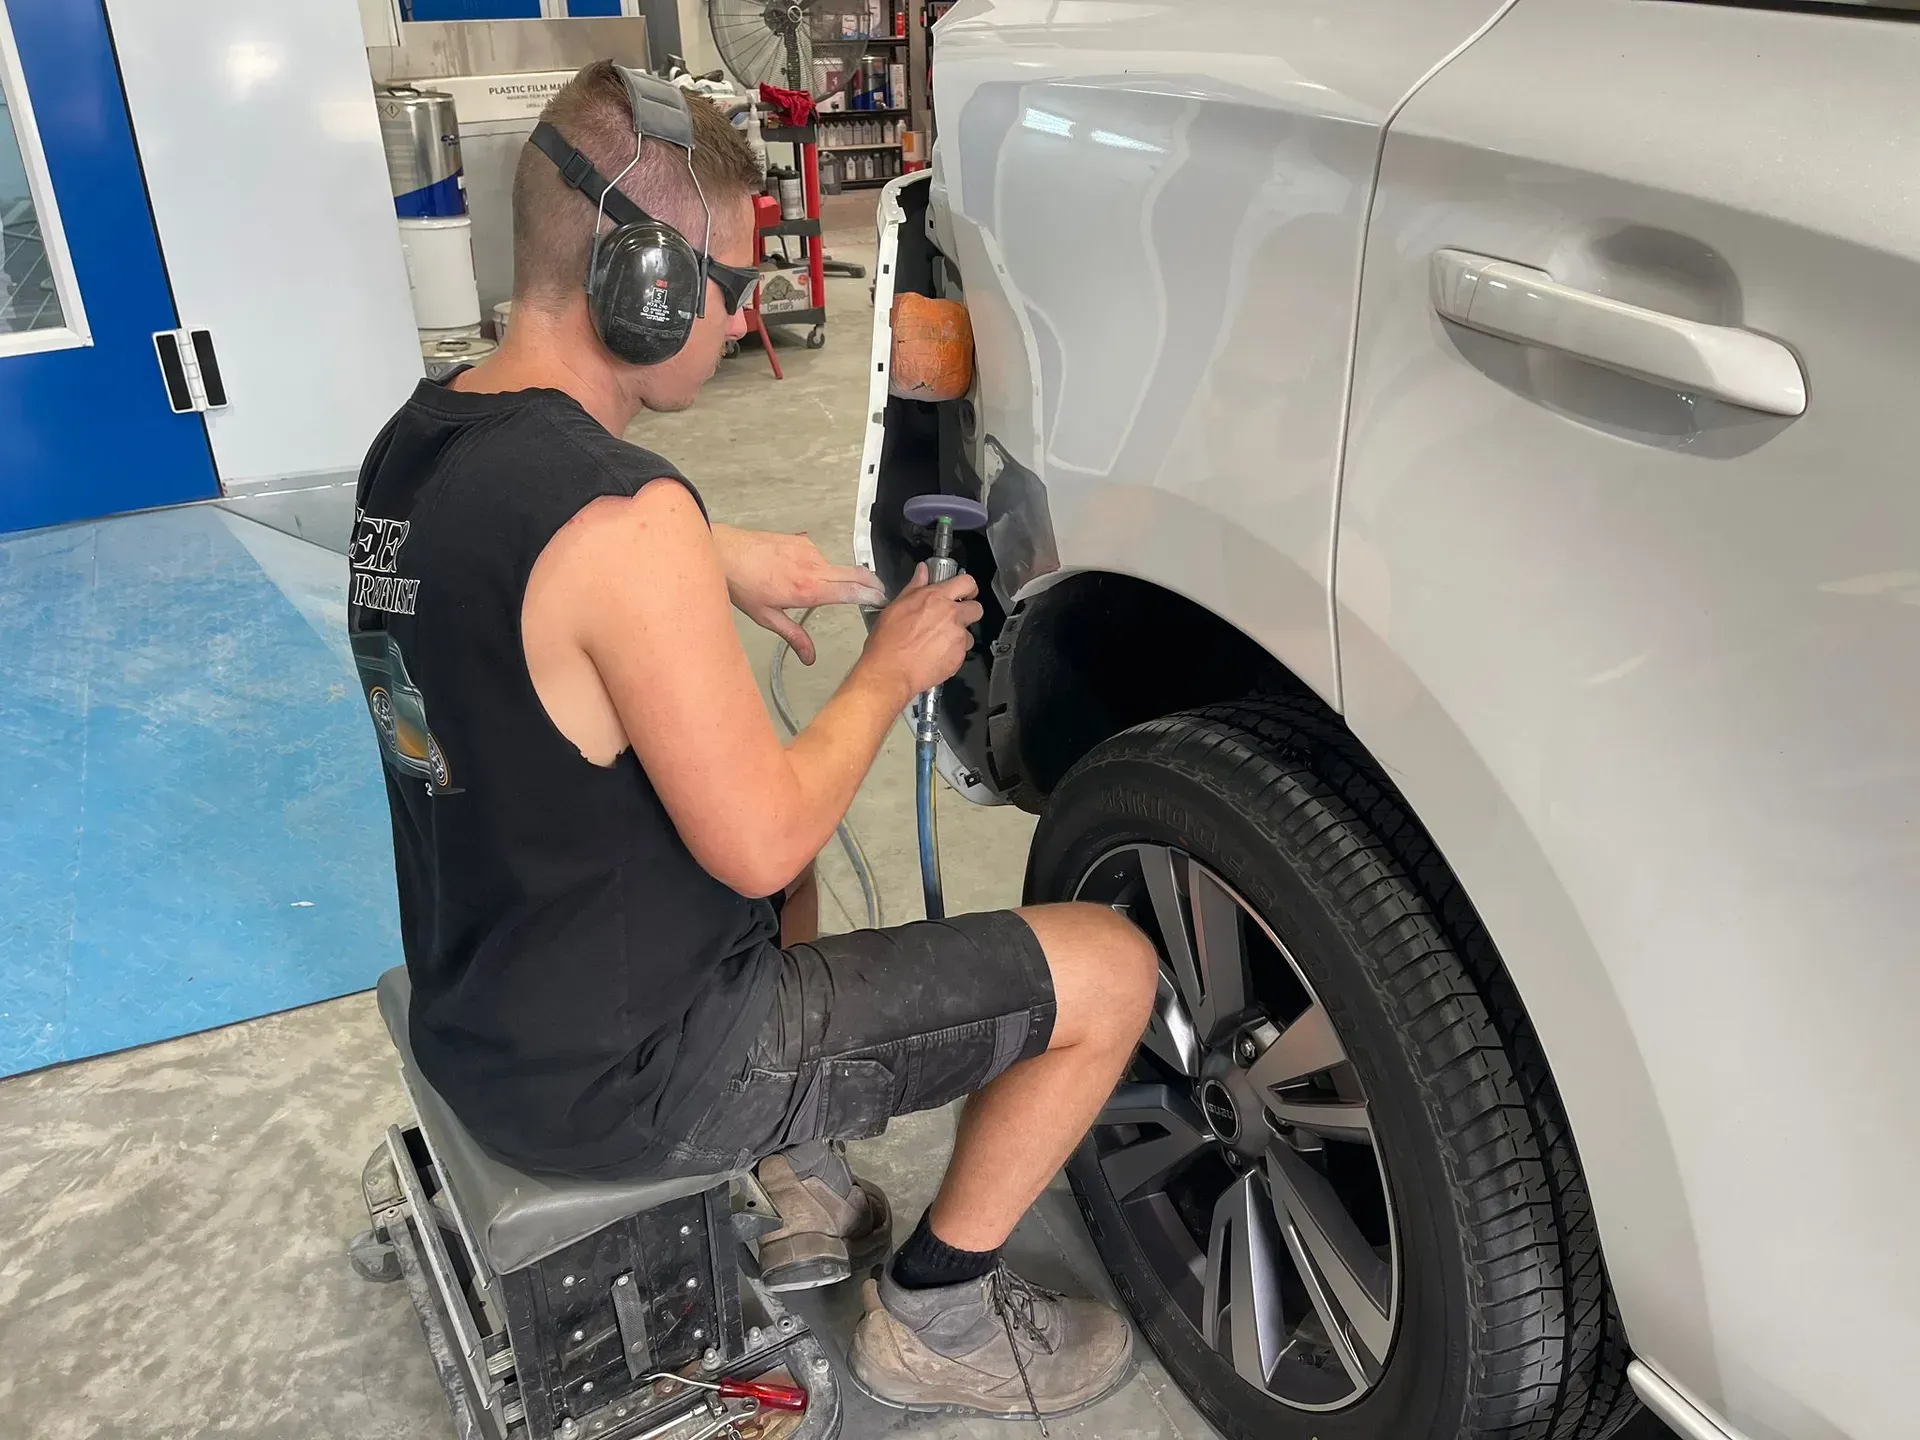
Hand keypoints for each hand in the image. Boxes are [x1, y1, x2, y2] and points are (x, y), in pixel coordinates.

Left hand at [711, 526, 885, 663]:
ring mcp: (808, 551)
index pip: (851, 591)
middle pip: (856, 573)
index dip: (871, 596)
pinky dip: (817, 566)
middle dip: (872, 583)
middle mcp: (813, 566)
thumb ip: (794, 636)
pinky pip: (818, 557)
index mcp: (807, 589)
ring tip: (817, 588)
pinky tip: (798, 572)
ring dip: (836, 577)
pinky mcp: (801, 541)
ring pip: (834, 567)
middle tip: (879, 592)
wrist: (724, 552)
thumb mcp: (767, 617)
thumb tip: (810, 658)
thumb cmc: (742, 585)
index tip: (883, 600)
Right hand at [861, 563, 983, 701]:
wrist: (890, 671)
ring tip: (939, 641)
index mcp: (936, 599)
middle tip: (955, 617)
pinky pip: (962, 652)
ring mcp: (957, 637)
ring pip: (969, 633)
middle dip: (969, 611)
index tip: (965, 592)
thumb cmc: (889, 642)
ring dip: (959, 636)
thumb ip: (915, 587)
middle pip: (976, 608)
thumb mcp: (896, 606)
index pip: (967, 583)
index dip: (968, 587)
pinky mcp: (958, 657)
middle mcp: (951, 616)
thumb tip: (922, 572)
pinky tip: (936, 654)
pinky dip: (953, 653)